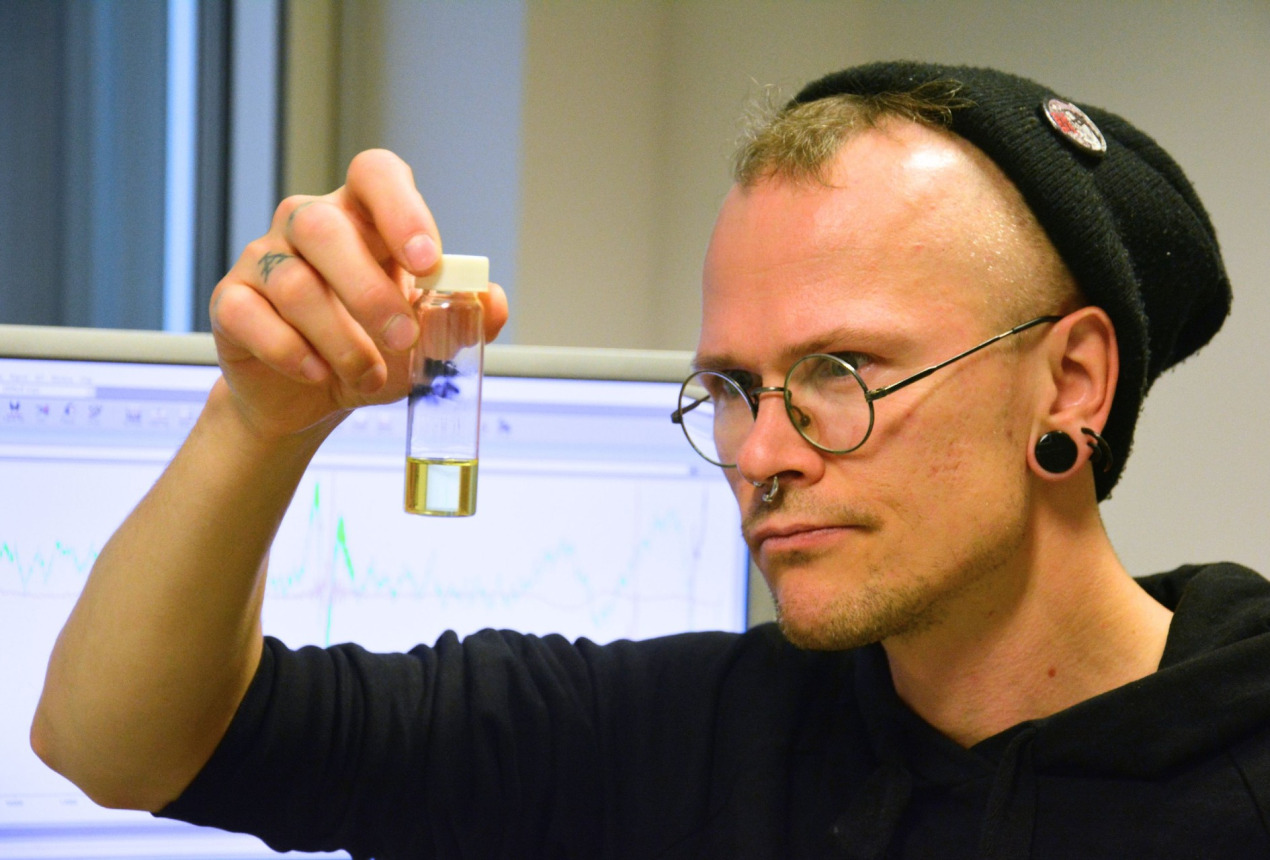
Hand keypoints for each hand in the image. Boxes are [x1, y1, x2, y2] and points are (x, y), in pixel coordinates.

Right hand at [209, 149, 508, 441]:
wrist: (309, 397)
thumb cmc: (372, 350)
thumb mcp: (428, 338)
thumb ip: (465, 317)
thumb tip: (492, 302)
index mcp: (363, 216)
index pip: (375, 174)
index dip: (401, 209)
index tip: (427, 262)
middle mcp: (307, 224)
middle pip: (325, 227)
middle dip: (371, 292)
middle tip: (404, 339)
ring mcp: (263, 259)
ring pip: (294, 283)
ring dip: (341, 340)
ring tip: (371, 375)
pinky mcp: (230, 301)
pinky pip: (251, 316)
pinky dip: (291, 352)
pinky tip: (319, 374)